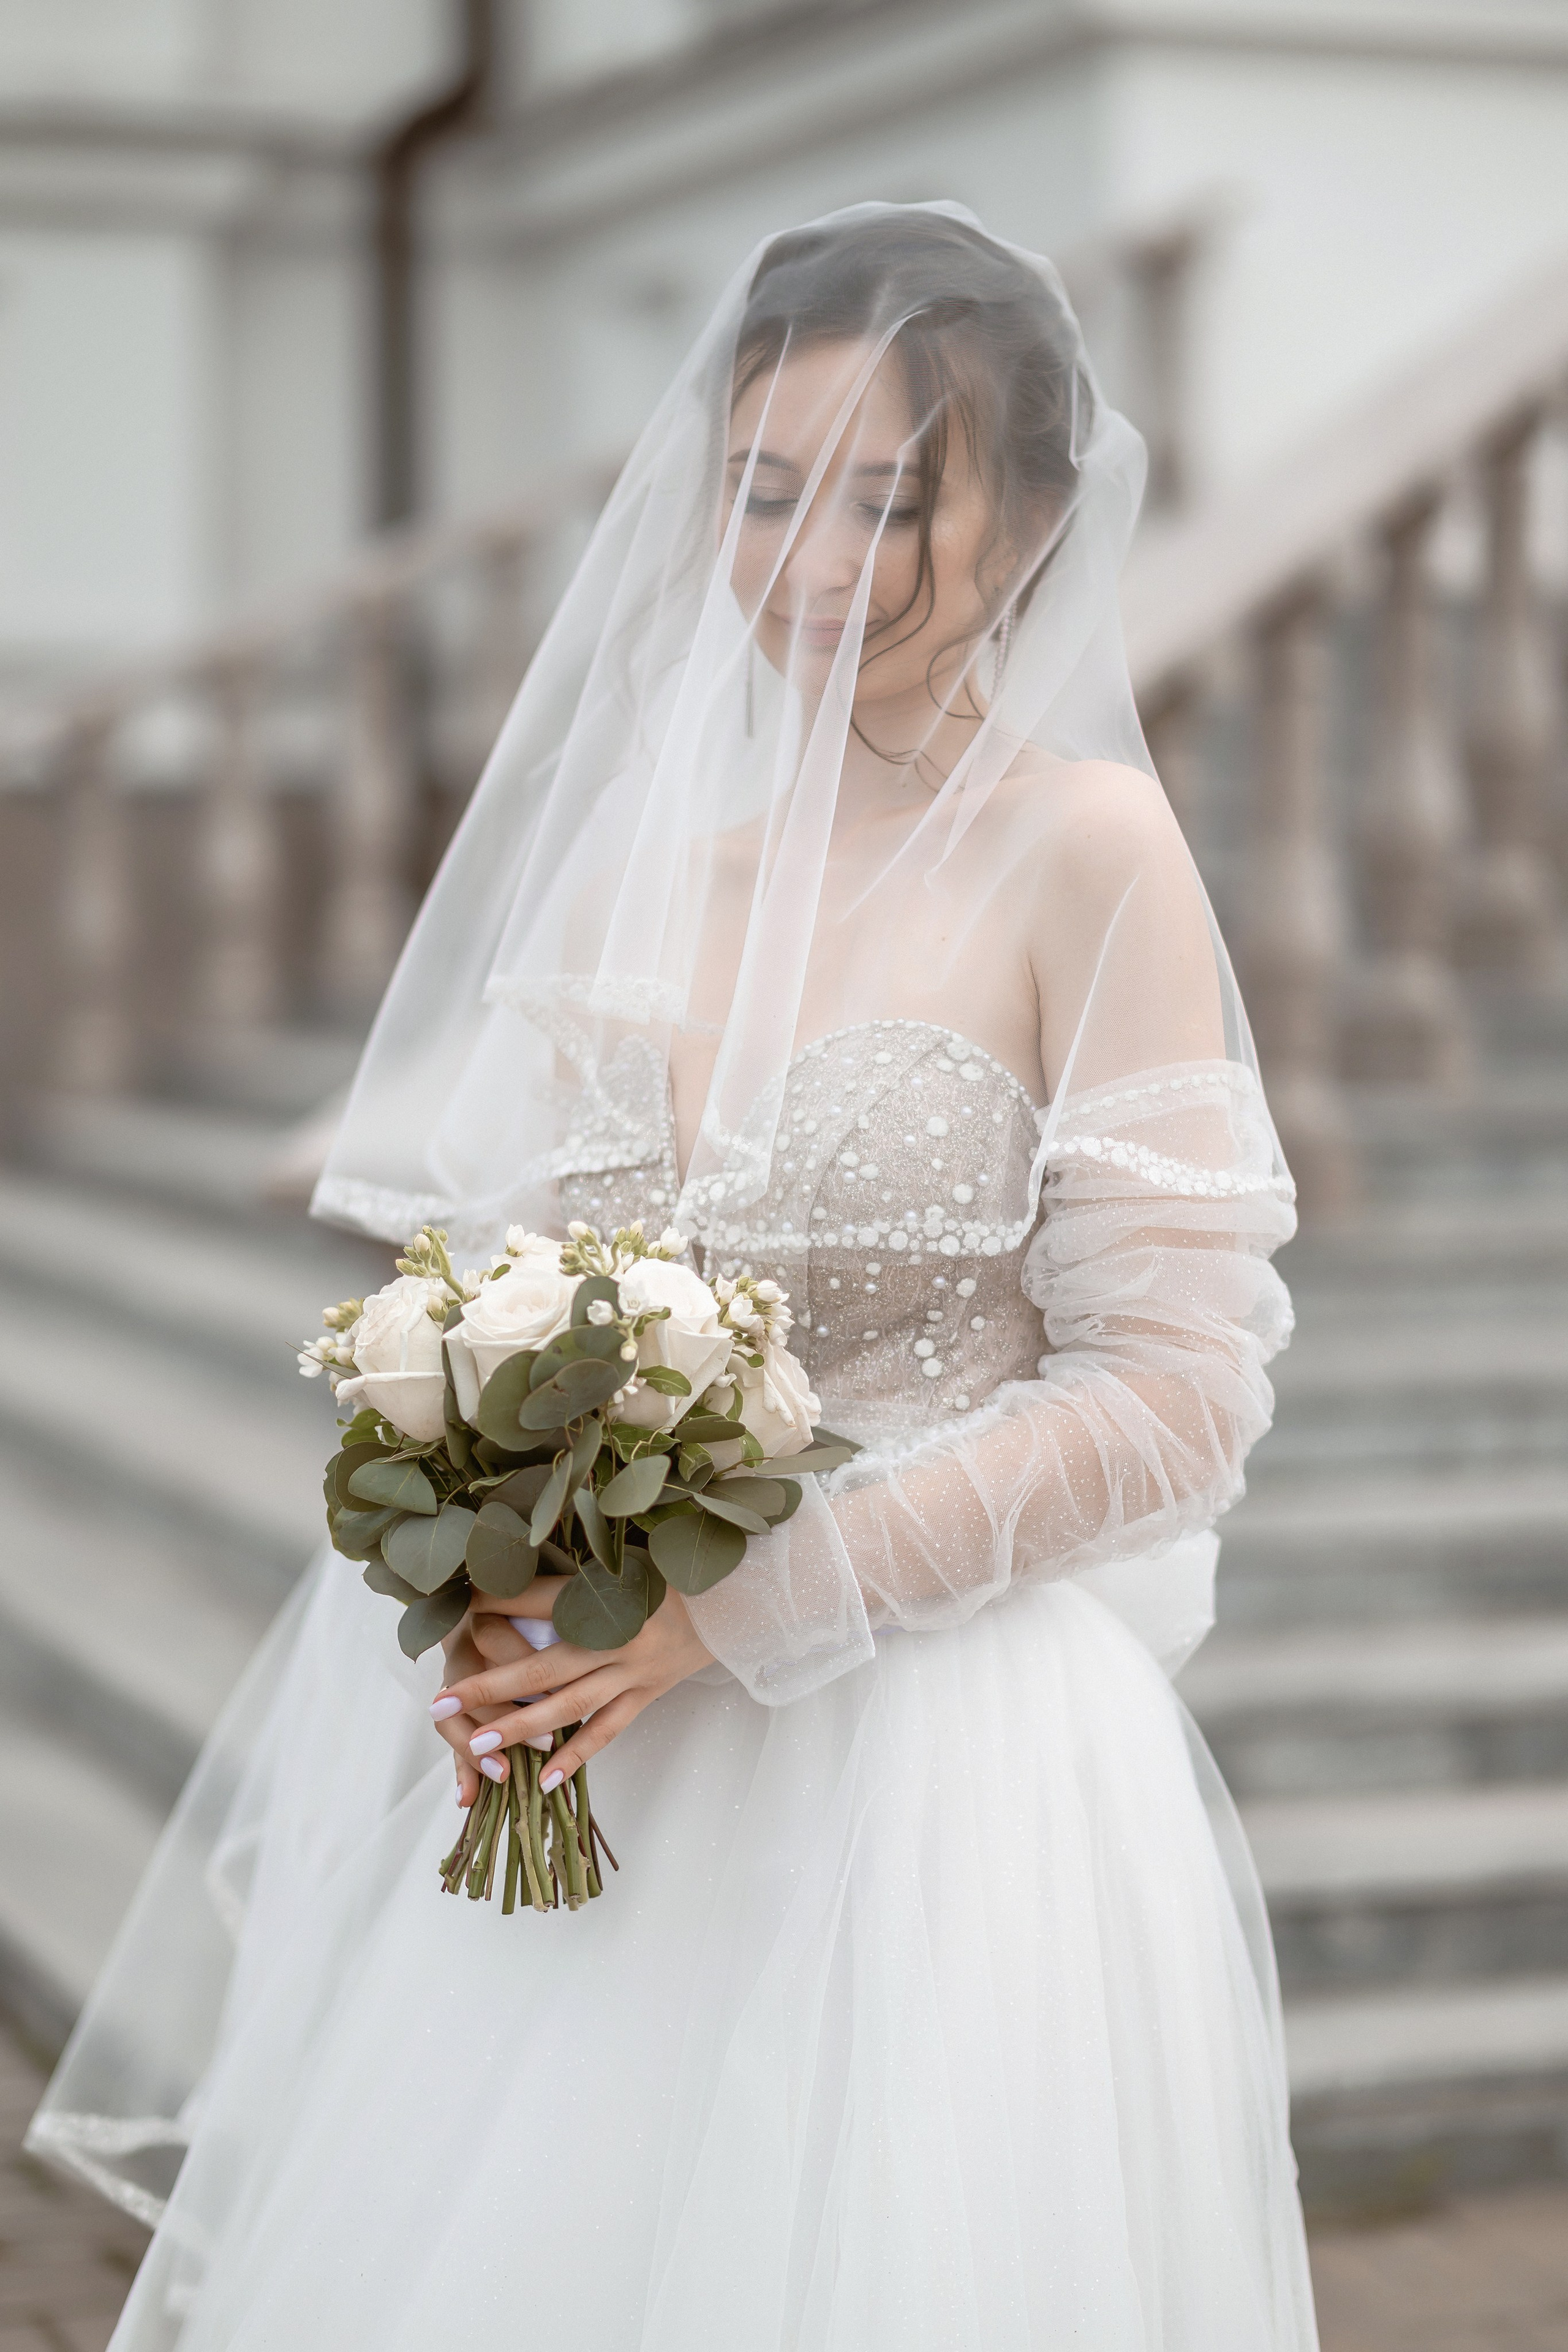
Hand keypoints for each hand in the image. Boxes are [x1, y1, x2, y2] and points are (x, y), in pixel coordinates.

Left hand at [430, 1576, 714, 1798]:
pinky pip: (608, 1731)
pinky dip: (577, 1756)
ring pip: (570, 1706)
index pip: (540, 1600)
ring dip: (521, 1727)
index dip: (497, 1603)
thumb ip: (574, 1571)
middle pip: (544, 1666)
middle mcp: (618, 1638)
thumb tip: (513, 1565)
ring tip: (478, 1747)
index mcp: (609, 1595)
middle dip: (489, 1685)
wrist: (733, 1602)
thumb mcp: (626, 1560)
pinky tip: (544, 1779)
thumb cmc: (668, 1575)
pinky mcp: (647, 1695)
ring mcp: (633, 1672)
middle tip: (441, 1703)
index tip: (457, 1607)